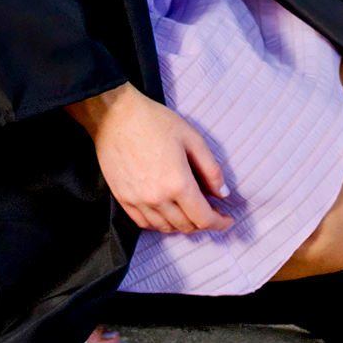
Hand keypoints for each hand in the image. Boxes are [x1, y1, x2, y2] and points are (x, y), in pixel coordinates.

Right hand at [66, 82, 232, 233]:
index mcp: (178, 183)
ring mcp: (138, 201)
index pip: (204, 218)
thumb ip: (211, 169)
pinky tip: (165, 212)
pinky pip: (144, 223)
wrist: (115, 115)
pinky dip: (159, 223)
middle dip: (202, 222)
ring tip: (188, 210)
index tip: (227, 219)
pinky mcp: (122, 198)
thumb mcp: (192, 138)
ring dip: (181, 224)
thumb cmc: (154, 121)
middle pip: (186, 226)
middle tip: (210, 210)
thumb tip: (223, 194)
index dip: (220, 223)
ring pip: (165, 228)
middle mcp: (158, 198)